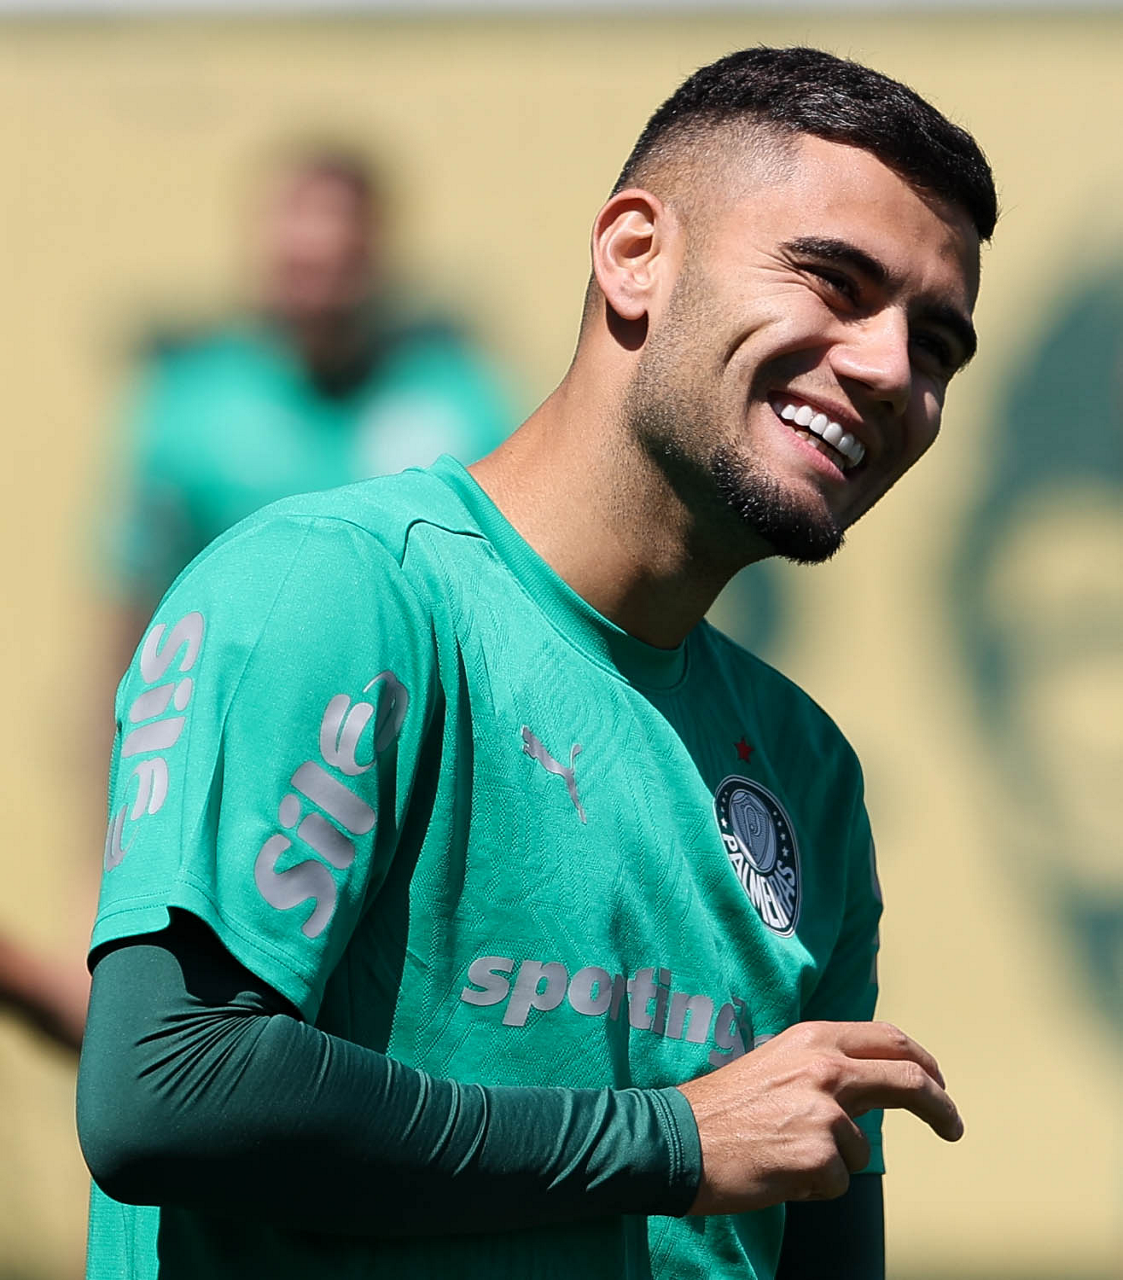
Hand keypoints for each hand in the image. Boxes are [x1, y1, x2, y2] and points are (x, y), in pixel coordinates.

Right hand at [676, 1020, 962, 1214]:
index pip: (888, 1040)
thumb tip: (867, 1083)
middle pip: (908, 1079)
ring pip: (860, 1147)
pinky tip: (777, 1172)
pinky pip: (836, 1180)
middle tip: (953, 1126)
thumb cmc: (721, 1107)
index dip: (922, 1062)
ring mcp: (823, 1111)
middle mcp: (824, 1066)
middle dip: (940, 1105)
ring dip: (833, 1162)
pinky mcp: (818, 1155)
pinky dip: (813, 1185)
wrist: (676, 1139)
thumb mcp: (775, 1063)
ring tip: (784, 1155)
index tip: (937, 1082)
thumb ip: (821, 1066)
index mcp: (812, 1038)